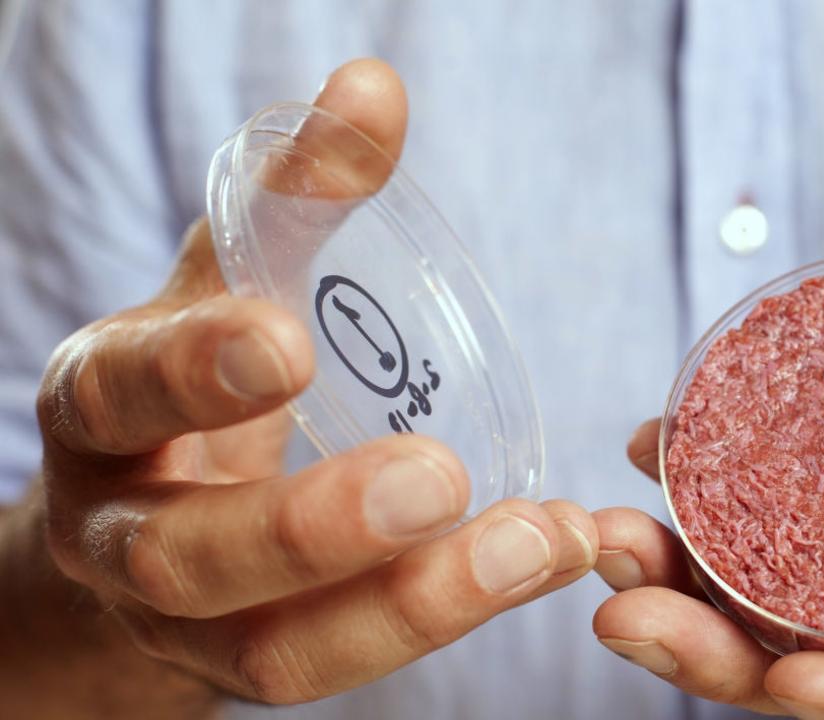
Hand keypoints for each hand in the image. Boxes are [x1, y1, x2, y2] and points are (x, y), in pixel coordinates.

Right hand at [21, 59, 596, 707]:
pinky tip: (545, 557)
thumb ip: (294, 196)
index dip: (195, 370)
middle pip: (189, 558)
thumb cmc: (193, 382)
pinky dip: (448, 622)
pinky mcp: (257, 669)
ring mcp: (187, 625)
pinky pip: (343, 671)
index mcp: (105, 408)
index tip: (287, 339)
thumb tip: (373, 87)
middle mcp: (124, 531)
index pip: (123, 391)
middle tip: (438, 478)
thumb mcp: (228, 281)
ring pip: (277, 653)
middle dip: (312, 527)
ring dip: (416, 605)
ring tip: (542, 540)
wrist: (133, 523)